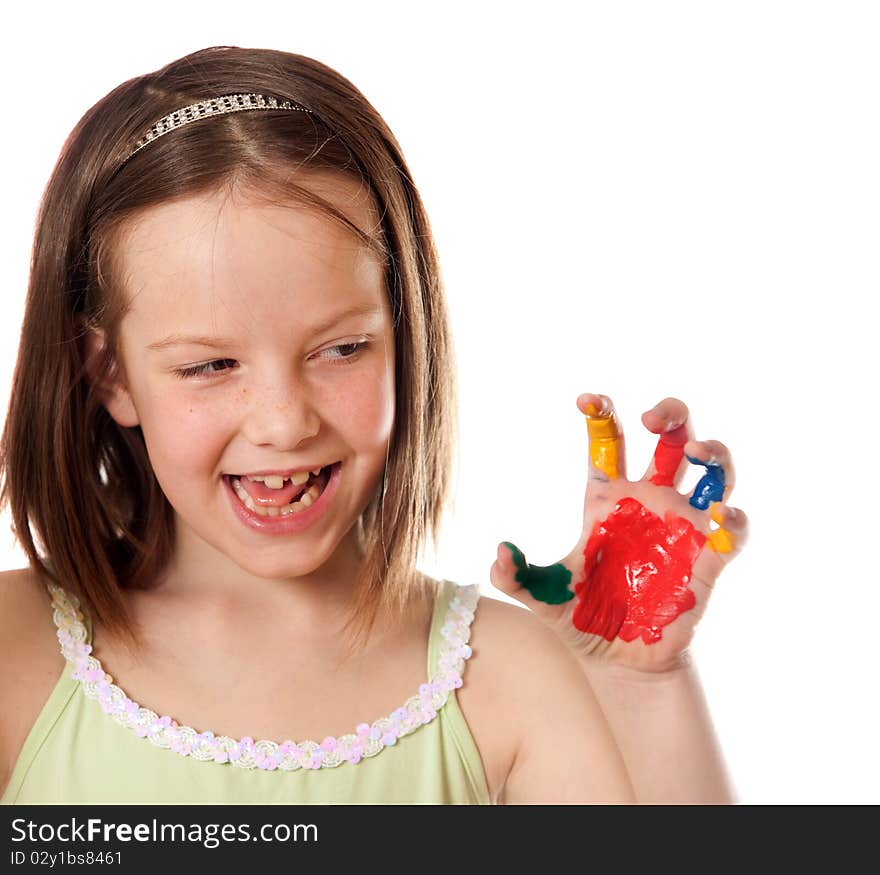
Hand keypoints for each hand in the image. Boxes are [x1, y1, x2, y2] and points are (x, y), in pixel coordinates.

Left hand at [490, 394, 748, 673]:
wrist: (618, 662)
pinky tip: (722, 517)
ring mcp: (682, 527)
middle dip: (670, 414)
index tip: (585, 400)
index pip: (608, 443)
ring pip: (713, 471)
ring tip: (695, 450)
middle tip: (651, 417)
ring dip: (713, 452)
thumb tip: (499, 554)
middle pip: (670, 439)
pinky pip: (733, 532)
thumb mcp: (543, 597)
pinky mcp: (709, 560)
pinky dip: (735, 520)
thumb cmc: (582, 620)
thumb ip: (516, 577)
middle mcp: (648, 501)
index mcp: (607, 498)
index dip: (601, 413)